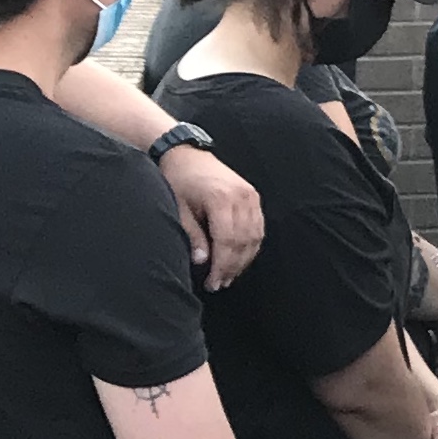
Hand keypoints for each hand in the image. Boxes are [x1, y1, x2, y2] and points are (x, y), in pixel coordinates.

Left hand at [159, 147, 265, 287]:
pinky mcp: (253, 195)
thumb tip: (202, 262)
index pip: (227, 241)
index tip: (212, 283)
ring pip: (255, 236)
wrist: (187, 154)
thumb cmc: (179, 181)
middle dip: (233, 267)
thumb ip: (193, 235)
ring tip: (229, 276)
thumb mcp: (179, 209)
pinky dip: (251, 245)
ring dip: (244, 259)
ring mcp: (251, 195)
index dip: (221, 266)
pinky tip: (240, 257)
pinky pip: (259, 226)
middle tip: (219, 284)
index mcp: (221, 199)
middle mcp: (242, 197)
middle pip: (244, 241)